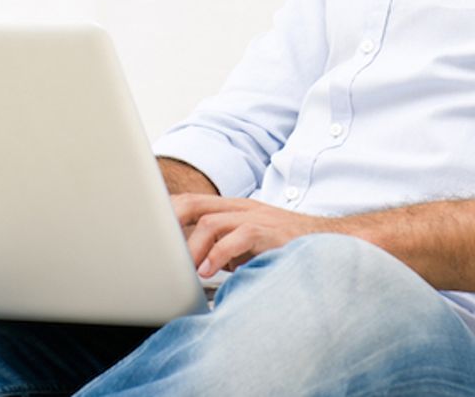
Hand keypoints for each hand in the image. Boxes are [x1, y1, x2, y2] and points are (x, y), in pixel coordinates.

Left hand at [171, 194, 334, 277]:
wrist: (330, 242)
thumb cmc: (286, 246)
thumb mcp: (247, 245)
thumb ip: (221, 248)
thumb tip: (190, 265)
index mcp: (233, 209)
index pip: (190, 203)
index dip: (164, 214)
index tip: (144, 231)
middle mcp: (241, 208)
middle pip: (193, 204)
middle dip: (168, 223)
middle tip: (155, 249)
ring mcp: (255, 217)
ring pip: (210, 222)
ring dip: (192, 249)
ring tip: (186, 271)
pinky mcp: (270, 232)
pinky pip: (238, 237)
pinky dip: (219, 254)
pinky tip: (210, 271)